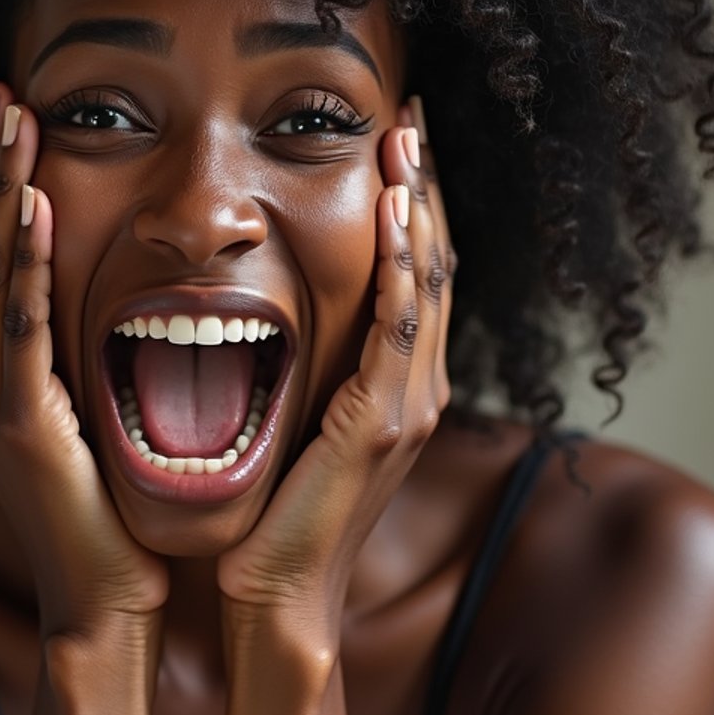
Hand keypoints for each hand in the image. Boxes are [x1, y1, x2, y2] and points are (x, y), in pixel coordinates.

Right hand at [0, 81, 169, 643]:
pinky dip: (22, 263)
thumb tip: (115, 291)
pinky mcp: (18, 422)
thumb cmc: (108, 506)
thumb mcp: (90, 409)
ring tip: (11, 120)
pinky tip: (31, 206)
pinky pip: (18, 326)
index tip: (11, 112)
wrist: (107, 594)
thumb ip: (82, 351)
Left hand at [216, 99, 456, 658]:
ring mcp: (408, 407)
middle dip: (423, 190)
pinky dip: (403, 267)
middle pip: (436, 267)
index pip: (417, 279)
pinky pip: (401, 329)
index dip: (411, 211)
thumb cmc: (280, 517)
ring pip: (429, 285)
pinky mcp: (381, 424)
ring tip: (406, 142)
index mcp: (400, 389)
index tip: (394, 147)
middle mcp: (419, 391)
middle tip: (408, 120)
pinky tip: (395, 214)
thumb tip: (280, 320)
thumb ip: (314, 376)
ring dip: (418, 208)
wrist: (278, 594)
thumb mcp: (304, 427)